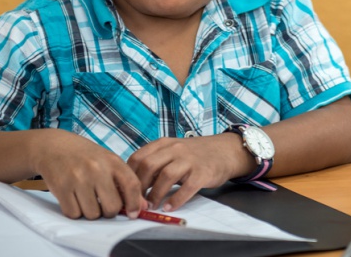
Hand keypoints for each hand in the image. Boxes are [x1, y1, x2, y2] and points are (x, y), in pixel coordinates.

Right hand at [31, 129, 146, 219]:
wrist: (54, 146)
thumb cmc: (86, 156)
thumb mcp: (108, 162)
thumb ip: (125, 182)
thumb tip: (141, 207)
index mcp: (112, 160)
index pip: (132, 185)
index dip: (135, 203)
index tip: (133, 213)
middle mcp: (96, 169)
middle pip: (112, 207)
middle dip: (109, 211)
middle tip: (103, 203)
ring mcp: (78, 179)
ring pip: (92, 214)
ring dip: (91, 212)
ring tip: (87, 198)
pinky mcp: (61, 188)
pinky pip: (74, 213)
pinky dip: (75, 211)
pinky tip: (74, 198)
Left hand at [127, 133, 252, 211]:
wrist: (224, 151)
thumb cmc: (194, 155)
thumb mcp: (172, 151)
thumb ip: (155, 163)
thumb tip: (135, 185)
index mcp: (164, 143)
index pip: (138, 157)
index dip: (129, 176)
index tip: (126, 190)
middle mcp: (175, 148)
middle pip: (149, 165)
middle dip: (139, 186)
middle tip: (136, 201)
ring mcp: (190, 160)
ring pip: (166, 175)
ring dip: (155, 194)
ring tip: (150, 206)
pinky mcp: (203, 172)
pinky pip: (187, 187)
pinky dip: (176, 199)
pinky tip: (169, 207)